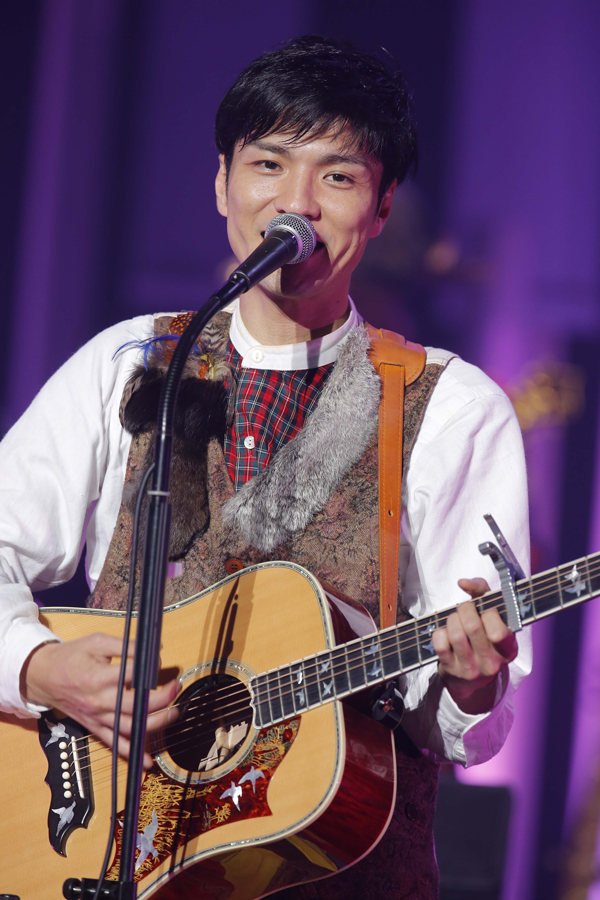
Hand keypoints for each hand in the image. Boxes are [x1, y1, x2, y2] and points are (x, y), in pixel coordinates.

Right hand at [22, 633, 178, 766]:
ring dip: (156, 723)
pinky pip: (114, 744)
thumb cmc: (71, 657)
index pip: (133, 674)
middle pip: (137, 705)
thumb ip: (124, 646)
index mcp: (99, 677)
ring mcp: (98, 717)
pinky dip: (131, 754)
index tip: (158, 659)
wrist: (44, 676)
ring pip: (131, 727)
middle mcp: (99, 701)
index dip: (150, 666)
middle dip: (162, 697)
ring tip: (174, 712)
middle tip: (175, 686)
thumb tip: (152, 648)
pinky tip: (146, 761)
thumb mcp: (97, 642)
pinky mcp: (95, 727)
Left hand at [432, 578, 517, 714]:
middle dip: (465, 609)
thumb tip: (463, 582)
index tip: (485, 610)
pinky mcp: (451, 670)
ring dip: (452, 619)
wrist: (470, 677)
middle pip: (473, 627)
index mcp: (508, 650)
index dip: (489, 614)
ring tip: (455, 619)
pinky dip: (440, 632)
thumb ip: (483, 593)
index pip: (498, 632)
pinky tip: (445, 633)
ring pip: (455, 634)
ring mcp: (471, 669)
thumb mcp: (491, 617)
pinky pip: (440, 643)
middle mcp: (492, 663)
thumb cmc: (484, 637)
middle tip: (465, 608)